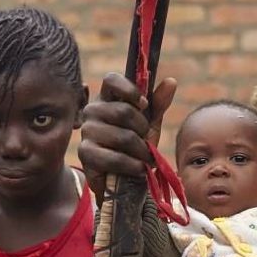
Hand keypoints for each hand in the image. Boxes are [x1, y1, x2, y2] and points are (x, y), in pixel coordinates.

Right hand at [78, 74, 176, 200]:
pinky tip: (138, 168)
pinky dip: (132, 165)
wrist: (124, 177)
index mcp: (107, 97)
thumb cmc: (135, 145)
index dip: (129, 89)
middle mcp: (93, 110)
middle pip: (123, 111)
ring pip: (122, 136)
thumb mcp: (150, 123)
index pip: (111, 80)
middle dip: (142, 129)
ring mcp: (87, 131)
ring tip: (145, 158)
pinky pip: (114, 157)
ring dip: (141, 151)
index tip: (144, 104)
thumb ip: (158, 103)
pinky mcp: (85, 153)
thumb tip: (171, 81)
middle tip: (147, 141)